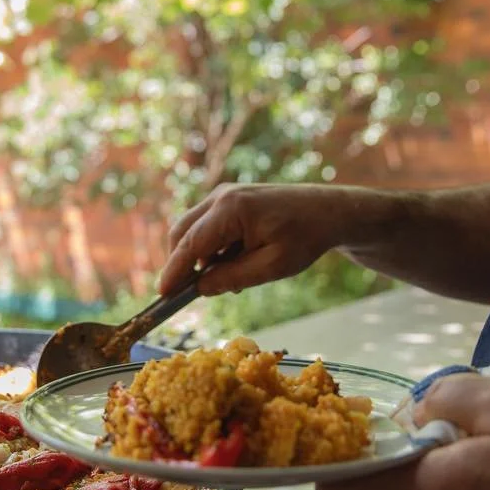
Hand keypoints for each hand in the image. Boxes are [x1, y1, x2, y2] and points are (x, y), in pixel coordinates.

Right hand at [159, 184, 371, 295]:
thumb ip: (233, 277)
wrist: (327, 210)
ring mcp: (223, 194)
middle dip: (182, 264)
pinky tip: (238, 260)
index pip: (191, 244)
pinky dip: (211, 248)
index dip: (174, 271)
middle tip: (194, 293)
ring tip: (235, 275)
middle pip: (182, 234)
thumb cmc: (305, 237)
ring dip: (200, 257)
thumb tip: (199, 288)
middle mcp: (221, 196)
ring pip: (191, 230)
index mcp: (232, 210)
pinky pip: (206, 226)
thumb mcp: (272, 266)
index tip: (162, 294)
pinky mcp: (228, 199)